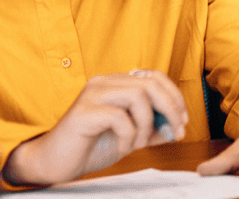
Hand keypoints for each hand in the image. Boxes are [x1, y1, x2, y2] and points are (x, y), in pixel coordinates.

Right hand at [2, 70, 188, 185]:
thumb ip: (152, 129)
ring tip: (139, 143)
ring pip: (138, 96)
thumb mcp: (130, 137)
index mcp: (115, 84)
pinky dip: (128, 136)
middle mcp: (103, 83)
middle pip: (149, 83)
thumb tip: (176, 128)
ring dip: (147, 124)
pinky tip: (122, 148)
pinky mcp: (83, 112)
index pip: (153, 76)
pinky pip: (120, 118)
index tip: (182, 120)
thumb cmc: (89, 146)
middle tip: (174, 131)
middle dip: (170, 108)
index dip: (174, 96)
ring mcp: (92, 95)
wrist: (55, 162)